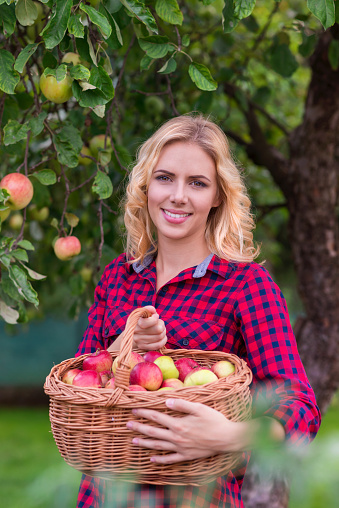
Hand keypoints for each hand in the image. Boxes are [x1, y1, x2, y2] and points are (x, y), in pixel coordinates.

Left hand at [126, 398, 249, 463]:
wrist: (227, 439)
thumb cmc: (214, 420)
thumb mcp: (199, 408)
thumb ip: (182, 405)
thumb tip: (166, 402)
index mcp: (178, 424)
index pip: (157, 417)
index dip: (144, 413)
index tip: (134, 410)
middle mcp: (177, 437)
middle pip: (153, 432)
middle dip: (139, 428)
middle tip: (127, 425)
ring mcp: (181, 448)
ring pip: (158, 446)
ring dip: (144, 444)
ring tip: (133, 441)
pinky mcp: (186, 456)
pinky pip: (170, 459)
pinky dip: (160, 460)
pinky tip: (151, 459)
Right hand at [133, 305, 166, 349]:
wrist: (131, 334)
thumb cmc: (140, 321)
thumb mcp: (141, 314)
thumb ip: (147, 309)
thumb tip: (153, 310)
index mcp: (134, 322)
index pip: (148, 322)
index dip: (155, 319)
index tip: (155, 316)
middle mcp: (135, 332)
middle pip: (158, 329)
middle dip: (162, 325)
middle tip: (160, 323)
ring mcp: (139, 341)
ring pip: (159, 337)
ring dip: (163, 332)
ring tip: (160, 329)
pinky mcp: (143, 347)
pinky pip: (158, 345)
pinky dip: (163, 340)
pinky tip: (162, 337)